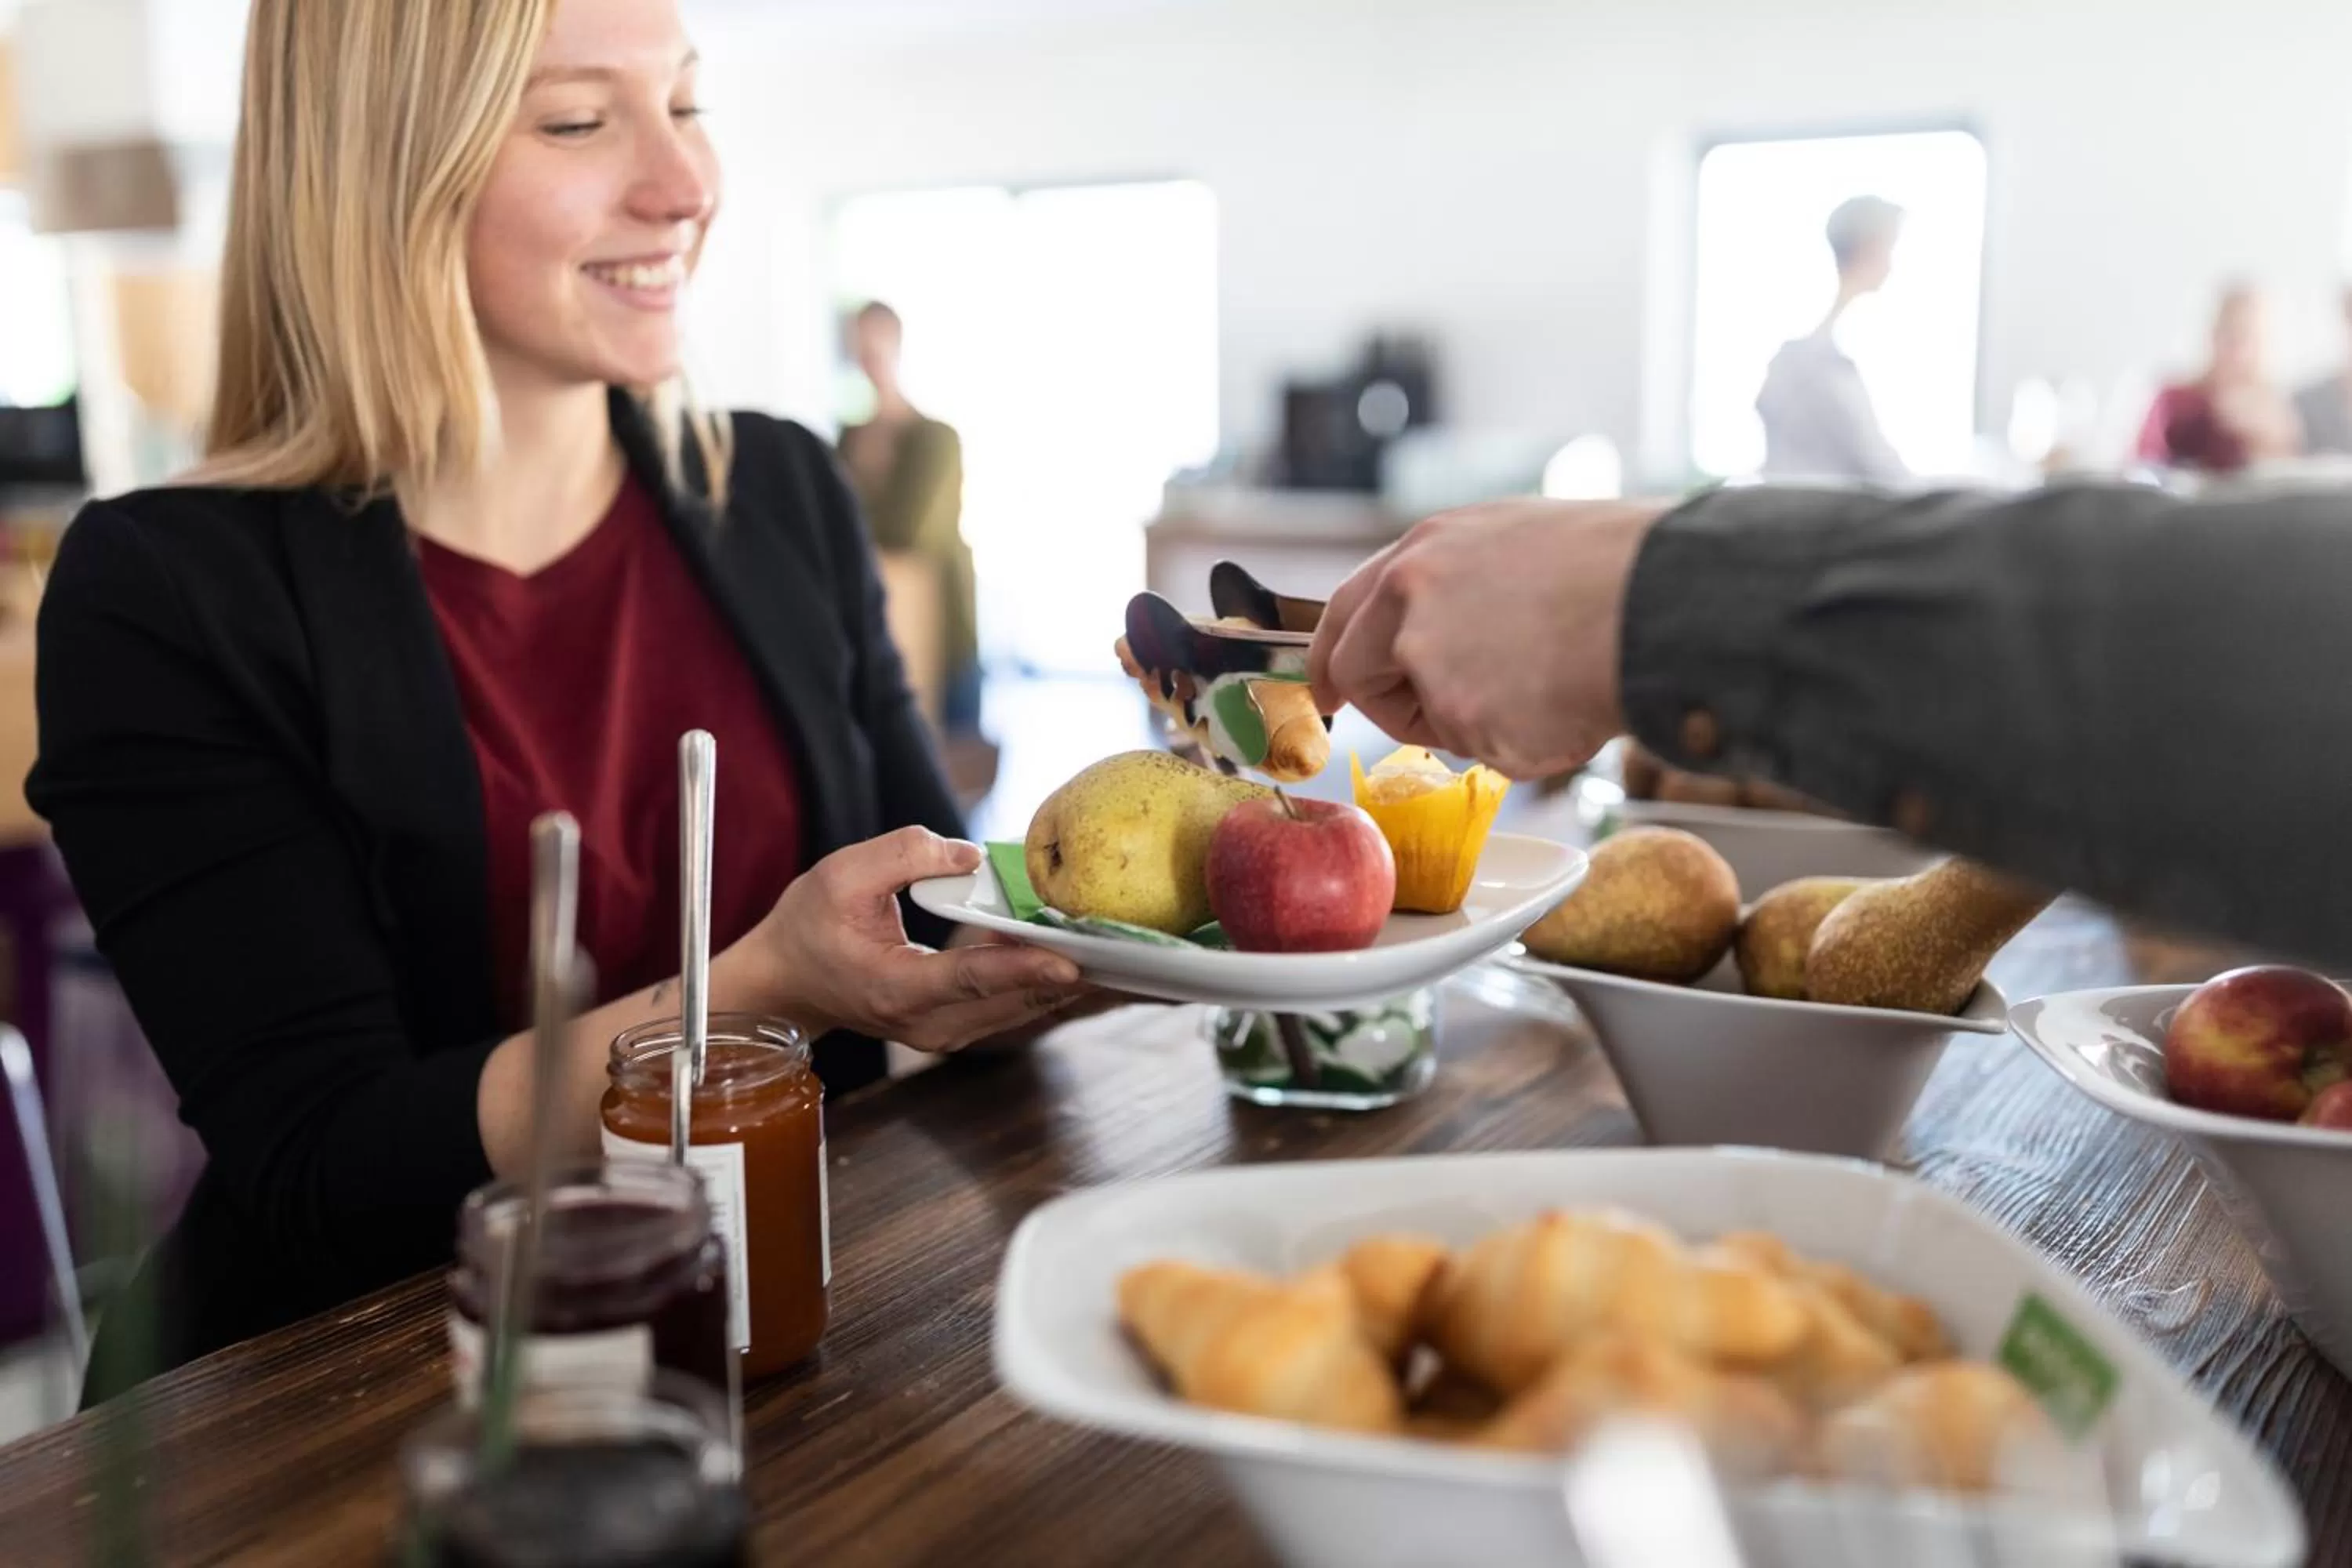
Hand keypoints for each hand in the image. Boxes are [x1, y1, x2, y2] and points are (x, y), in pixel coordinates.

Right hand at [724, 827, 1085, 1051]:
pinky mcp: (954, 1027)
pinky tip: (1069, 948)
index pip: (971, 979)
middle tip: (1120, 945)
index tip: (1071, 960)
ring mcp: (942, 1032)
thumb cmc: (807, 927)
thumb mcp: (840, 874)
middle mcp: (925, 1023)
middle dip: (1067, 975)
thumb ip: (905, 855)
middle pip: (1011, 1000)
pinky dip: (1040, 981)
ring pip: (1018, 1009)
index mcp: (896, 988)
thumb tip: (972, 857)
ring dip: (1061, 979)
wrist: (786, 983)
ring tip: (1110, 946)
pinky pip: (1009, 1005)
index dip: (1023, 968)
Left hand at [1308, 499, 1665, 779]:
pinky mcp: (1465, 715)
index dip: (1331, 657)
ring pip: (1435, 721)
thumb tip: (1446, 628)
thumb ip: (1458, 583)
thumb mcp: (1515, 544)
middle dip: (1394, 705)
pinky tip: (1567, 703)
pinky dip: (1527, 744)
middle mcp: (1410, 600)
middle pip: (1362, 675)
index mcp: (1423, 551)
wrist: (1663, 600)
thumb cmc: (1616, 570)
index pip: (1346, 610)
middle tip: (1441, 715)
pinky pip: (1488, 750)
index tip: (1327, 689)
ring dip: (1481, 721)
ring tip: (1551, 679)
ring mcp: (1432, 660)